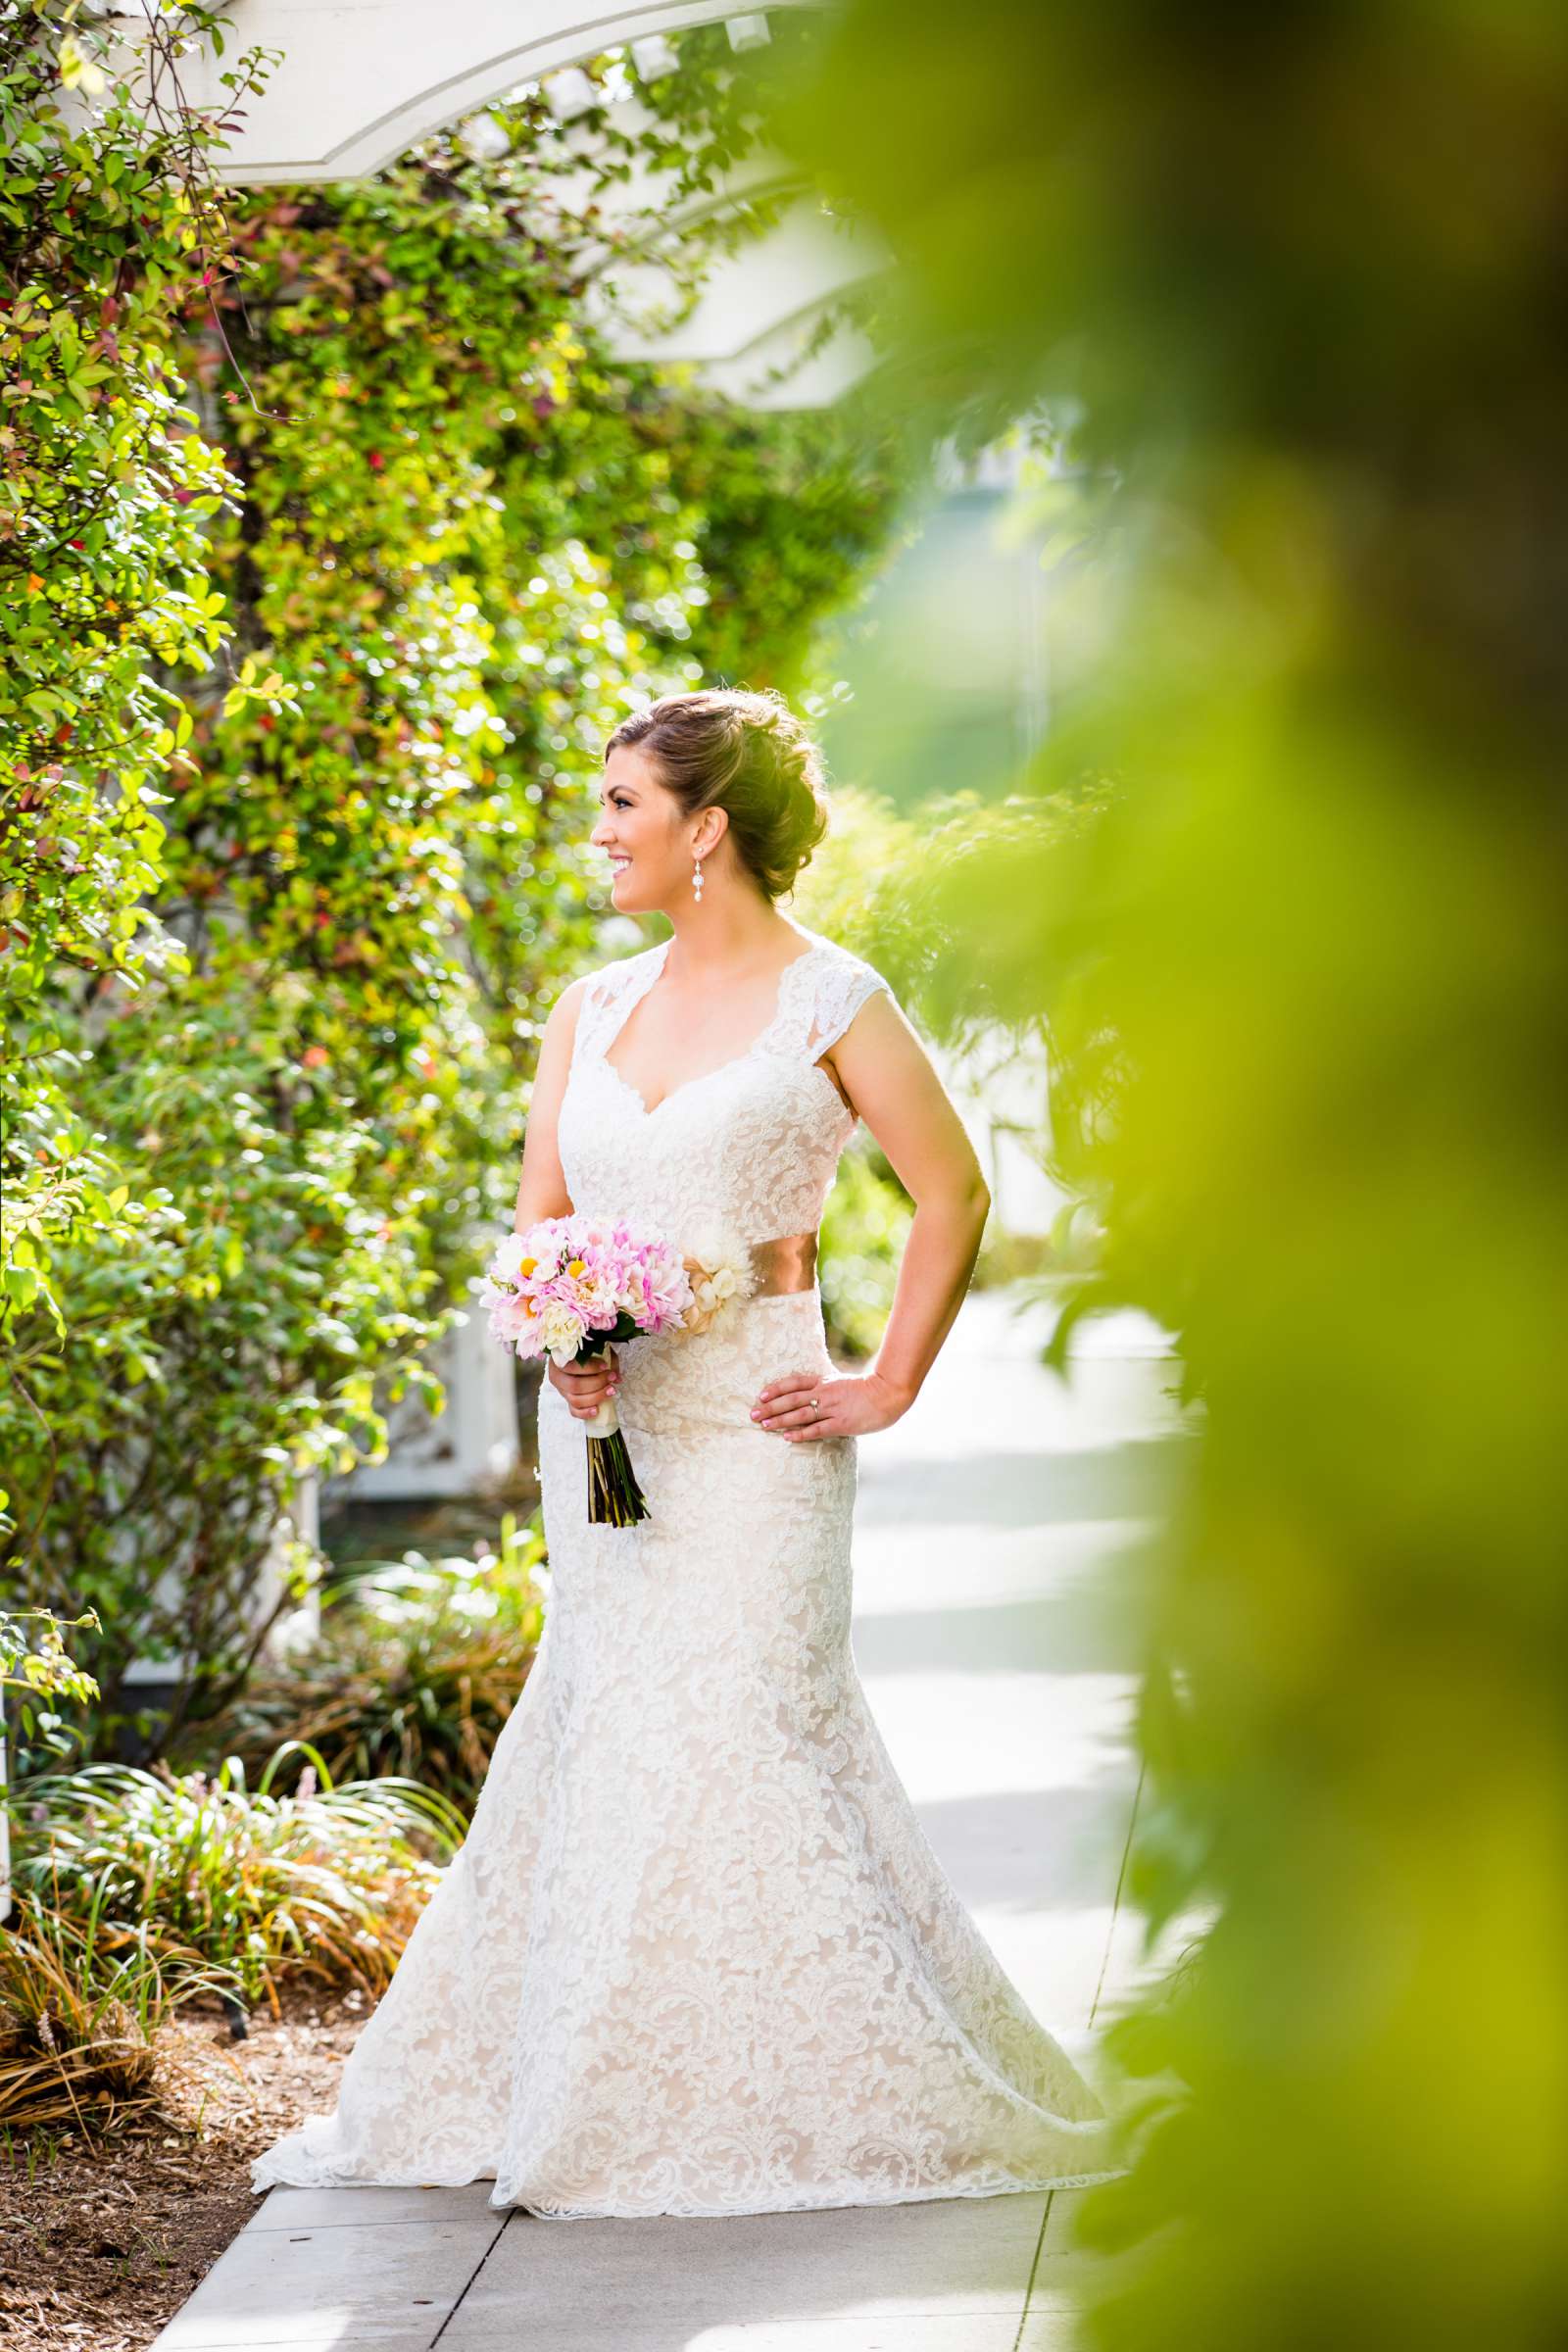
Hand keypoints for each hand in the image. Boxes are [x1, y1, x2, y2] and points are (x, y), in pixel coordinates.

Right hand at [549, 1344, 619, 1421]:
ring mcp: (562, 1391)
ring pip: (575, 1400)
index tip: (605, 1366)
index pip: (571, 1367)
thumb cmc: (588, 1353)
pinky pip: (574, 1411)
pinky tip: (597, 1410)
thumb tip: (617, 1379)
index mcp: (559, 1361)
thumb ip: (609, 1361)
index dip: (589, 1368)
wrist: (578, 1359)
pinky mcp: (568, 1402)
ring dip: (596, 1396)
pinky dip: (585, 1413)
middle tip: (611, 1377)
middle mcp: (557, 1377)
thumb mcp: (598, 1351)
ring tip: (611, 1390)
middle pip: (574, 1385)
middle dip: (597, 1383)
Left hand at [751, 1367, 910, 1440]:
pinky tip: (787, 1437)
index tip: (760, 1395)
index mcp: (824, 1381)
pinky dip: (800, 1434)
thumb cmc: (866, 1390)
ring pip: (800, 1414)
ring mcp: (832, 1408)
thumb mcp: (841, 1383)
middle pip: (791, 1399)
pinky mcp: (841, 1423)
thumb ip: (824, 1387)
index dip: (776, 1388)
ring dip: (779, 1420)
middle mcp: (825, 1393)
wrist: (888, 1393)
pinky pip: (817, 1429)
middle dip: (770, 1407)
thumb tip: (807, 1394)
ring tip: (764, 1426)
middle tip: (752, 1415)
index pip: (794, 1382)